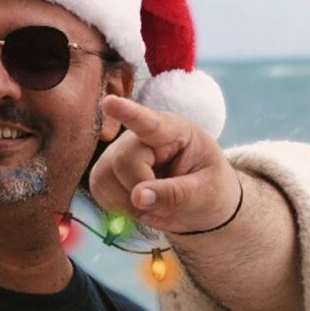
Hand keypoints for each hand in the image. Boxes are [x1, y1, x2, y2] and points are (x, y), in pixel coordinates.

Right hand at [89, 96, 240, 234]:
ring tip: (156, 203)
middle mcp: (140, 136)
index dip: (128, 112)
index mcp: (174, 131)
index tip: (110, 103)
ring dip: (130, 203)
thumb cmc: (209, 189)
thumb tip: (138, 197)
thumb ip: (177, 195)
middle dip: (141, 190)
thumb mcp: (206, 193)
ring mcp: (118, 152)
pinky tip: (140, 205)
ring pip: (105, 178)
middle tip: (166, 204)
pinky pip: (100, 191)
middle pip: (124, 161)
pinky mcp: (105, 172)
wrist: (200, 203)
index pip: (149, 122)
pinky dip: (120, 208)